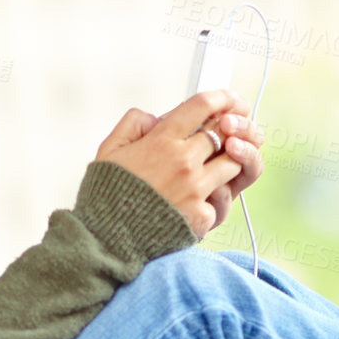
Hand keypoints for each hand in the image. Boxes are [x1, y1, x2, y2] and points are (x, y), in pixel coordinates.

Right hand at [93, 90, 261, 237]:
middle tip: (224, 137)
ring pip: (232, 165)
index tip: (229, 98)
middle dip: (228, 132)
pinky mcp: (201, 216)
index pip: (201, 107)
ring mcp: (196, 189)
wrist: (106, 240)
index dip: (221, 98)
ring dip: (226, 164)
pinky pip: (219, 201)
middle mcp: (184, 161)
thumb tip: (155, 119)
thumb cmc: (106, 197)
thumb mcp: (109, 150)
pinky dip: (210, 202)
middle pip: (224, 134)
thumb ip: (133, 125)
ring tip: (209, 171)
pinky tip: (192, 206)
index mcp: (162, 141)